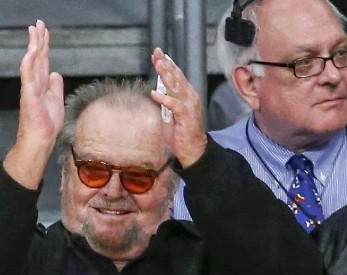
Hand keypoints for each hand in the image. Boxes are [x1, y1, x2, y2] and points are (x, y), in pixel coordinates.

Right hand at [3, 20, 64, 188]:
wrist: (40, 141)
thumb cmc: (46, 126)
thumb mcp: (57, 102)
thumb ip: (55, 87)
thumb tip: (56, 73)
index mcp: (42, 84)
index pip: (43, 60)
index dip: (44, 45)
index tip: (43, 31)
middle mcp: (34, 83)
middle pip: (37, 57)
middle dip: (38, 39)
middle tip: (38, 23)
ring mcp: (30, 88)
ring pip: (32, 62)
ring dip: (34, 45)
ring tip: (35, 30)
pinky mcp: (29, 96)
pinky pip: (28, 76)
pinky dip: (29, 63)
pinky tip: (31, 52)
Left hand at [150, 48, 207, 167]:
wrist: (193, 150)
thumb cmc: (181, 133)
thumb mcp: (170, 114)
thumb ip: (165, 102)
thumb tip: (156, 91)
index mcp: (187, 95)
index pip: (177, 76)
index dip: (167, 64)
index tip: (158, 55)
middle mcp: (190, 97)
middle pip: (177, 77)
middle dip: (166, 64)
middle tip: (157, 53)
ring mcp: (189, 105)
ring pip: (176, 87)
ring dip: (166, 75)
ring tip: (157, 65)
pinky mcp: (186, 116)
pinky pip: (174, 105)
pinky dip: (164, 98)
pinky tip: (154, 93)